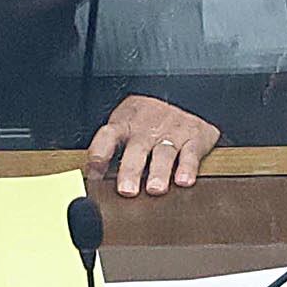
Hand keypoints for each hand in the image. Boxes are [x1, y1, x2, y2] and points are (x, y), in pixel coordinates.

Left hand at [86, 95, 223, 196]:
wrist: (183, 96)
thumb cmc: (147, 120)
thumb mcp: (125, 125)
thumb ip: (110, 149)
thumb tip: (92, 178)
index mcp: (125, 124)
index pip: (108, 136)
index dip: (100, 153)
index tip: (94, 172)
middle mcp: (147, 129)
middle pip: (136, 149)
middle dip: (130, 170)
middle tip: (126, 190)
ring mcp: (172, 132)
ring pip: (164, 153)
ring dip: (158, 172)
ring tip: (155, 189)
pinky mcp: (194, 138)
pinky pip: (190, 153)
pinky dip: (187, 168)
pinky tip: (183, 181)